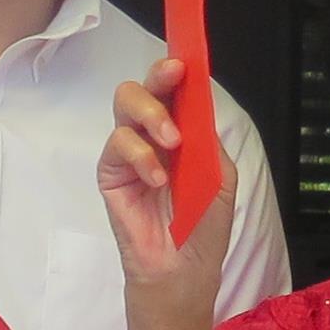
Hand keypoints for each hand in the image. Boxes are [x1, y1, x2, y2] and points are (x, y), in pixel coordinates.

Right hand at [97, 57, 233, 300]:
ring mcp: (129, 153)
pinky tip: (157, 178)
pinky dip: (140, 155)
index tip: (184, 61)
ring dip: (152, 115)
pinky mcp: (110, 173)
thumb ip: (206, 140)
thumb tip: (195, 103)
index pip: (174, 92)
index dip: (176, 72)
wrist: (184, 268)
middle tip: (173, 77)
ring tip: (172, 142)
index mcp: (181, 132)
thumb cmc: (204, 226)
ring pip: (124, 106)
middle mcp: (152, 136)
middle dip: (158, 78)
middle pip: (143, 89)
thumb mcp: (219, 177)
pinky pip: (117, 145)